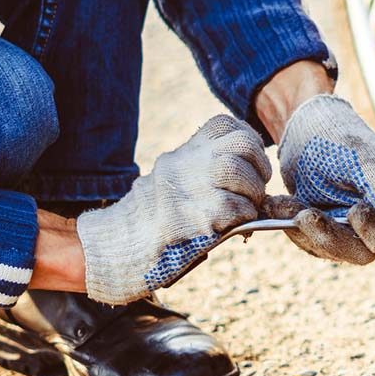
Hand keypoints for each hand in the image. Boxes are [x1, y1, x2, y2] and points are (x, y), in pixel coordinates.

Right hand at [77, 115, 270, 303]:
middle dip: (259, 165)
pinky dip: (245, 218)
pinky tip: (234, 227)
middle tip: (256, 188)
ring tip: (245, 208)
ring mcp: (189, 186)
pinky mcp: (196, 215)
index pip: (224, 125)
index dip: (248, 140)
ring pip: (238, 169)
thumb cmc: (150, 226)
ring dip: (253, 193)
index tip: (251, 162)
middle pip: (242, 142)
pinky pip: (238, 207)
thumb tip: (254, 187)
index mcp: (183, 155)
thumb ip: (205, 176)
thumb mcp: (174, 186)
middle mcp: (186, 164)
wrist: (115, 249)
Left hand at [275, 94, 374, 263]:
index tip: (356, 210)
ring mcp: (352, 228)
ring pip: (334, 251)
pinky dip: (292, 225)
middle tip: (307, 213)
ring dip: (306, 230)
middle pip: (365, 253)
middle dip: (332, 236)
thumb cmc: (341, 136)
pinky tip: (279, 204)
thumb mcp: (367, 161)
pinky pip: (310, 242)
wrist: (305, 128)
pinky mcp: (326, 230)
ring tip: (285, 203)